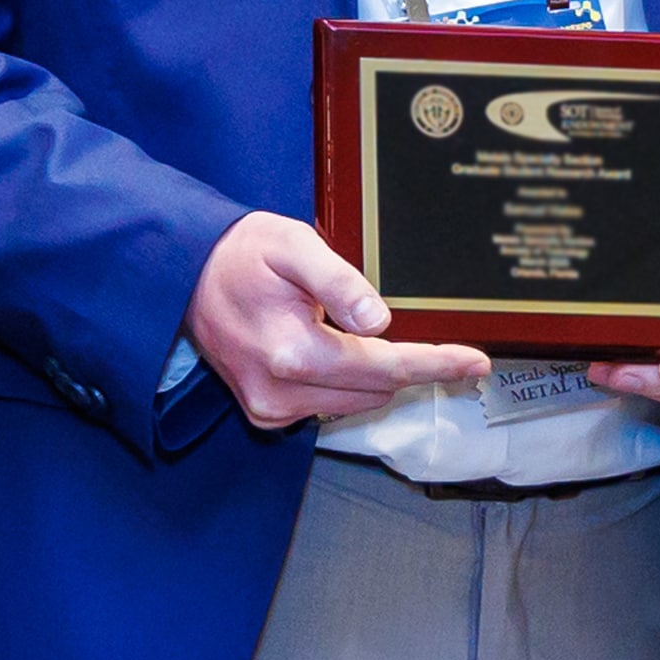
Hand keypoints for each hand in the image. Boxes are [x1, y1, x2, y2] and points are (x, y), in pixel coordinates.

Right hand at [188, 210, 489, 429]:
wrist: (182, 274)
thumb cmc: (240, 253)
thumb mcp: (294, 246)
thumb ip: (340, 282)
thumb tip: (381, 320)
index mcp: (292, 353)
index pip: (384, 368)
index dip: (436, 364)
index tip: (476, 364)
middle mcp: (280, 393)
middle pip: (374, 390)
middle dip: (406, 365)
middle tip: (427, 335)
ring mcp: (270, 408)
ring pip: (354, 401)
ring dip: (371, 373)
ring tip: (350, 326)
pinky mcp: (264, 412)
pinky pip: (326, 403)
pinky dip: (343, 380)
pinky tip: (329, 345)